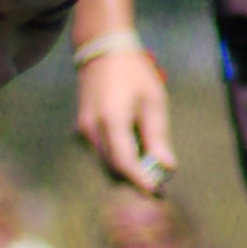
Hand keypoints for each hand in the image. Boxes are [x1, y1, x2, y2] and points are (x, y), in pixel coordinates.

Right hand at [74, 47, 175, 193]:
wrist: (102, 53)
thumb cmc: (134, 75)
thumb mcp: (153, 102)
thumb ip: (158, 137)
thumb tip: (166, 168)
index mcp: (111, 120)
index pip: (124, 163)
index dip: (141, 182)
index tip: (157, 194)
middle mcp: (91, 130)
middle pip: (115, 170)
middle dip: (137, 179)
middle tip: (161, 182)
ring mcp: (82, 132)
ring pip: (107, 165)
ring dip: (128, 169)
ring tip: (149, 157)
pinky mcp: (80, 133)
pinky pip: (102, 155)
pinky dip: (118, 158)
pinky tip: (132, 143)